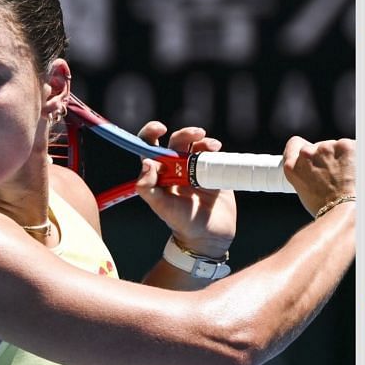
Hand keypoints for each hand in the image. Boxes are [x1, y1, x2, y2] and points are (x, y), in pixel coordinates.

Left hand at [136, 121, 236, 256]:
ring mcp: (195, 169)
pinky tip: (217, 150)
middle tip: (196, 134)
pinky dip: (214, 148)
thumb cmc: (182, 223)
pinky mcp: (213, 172)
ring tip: (212, 146)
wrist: (210, 236)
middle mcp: (176, 168)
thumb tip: (148, 163)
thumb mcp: (161, 207)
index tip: (161, 128)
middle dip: (185, 134)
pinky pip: (212, 154)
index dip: (151, 133)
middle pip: (176, 141)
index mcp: (159, 173)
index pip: (150, 146)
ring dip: (202, 140)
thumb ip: (148, 187)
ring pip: (195, 145)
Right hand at [280, 135, 360, 217]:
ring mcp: (326, 148)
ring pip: (336, 147)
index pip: (295, 144)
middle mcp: (306, 154)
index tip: (313, 156)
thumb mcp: (305, 191)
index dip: (304, 149)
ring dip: (342, 157)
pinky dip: (356, 156)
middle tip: (337, 175)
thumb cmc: (327, 209)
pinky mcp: (345, 146)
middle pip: (319, 146)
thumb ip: (306, 174)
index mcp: (292, 166)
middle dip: (327, 157)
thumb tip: (316, 169)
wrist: (344, 211)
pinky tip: (357, 170)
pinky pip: (352, 146)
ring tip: (348, 177)